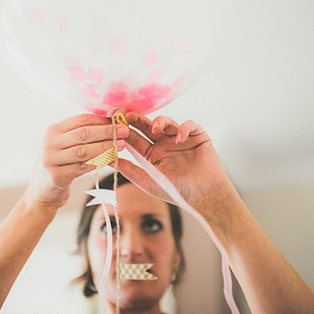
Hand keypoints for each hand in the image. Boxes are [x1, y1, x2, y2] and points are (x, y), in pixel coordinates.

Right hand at [26, 114, 128, 209]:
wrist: (42, 192)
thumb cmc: (59, 165)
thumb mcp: (64, 145)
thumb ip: (82, 133)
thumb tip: (110, 119)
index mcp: (52, 130)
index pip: (81, 120)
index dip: (102, 120)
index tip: (119, 121)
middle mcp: (49, 143)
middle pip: (83, 133)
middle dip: (107, 131)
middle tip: (125, 131)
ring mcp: (51, 160)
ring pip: (84, 150)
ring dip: (105, 147)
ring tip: (121, 145)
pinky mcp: (56, 176)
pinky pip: (81, 168)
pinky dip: (97, 163)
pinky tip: (110, 160)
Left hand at [117, 112, 233, 213]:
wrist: (205, 197)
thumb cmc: (178, 193)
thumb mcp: (149, 182)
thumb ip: (130, 171)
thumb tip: (109, 161)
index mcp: (151, 154)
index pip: (135, 138)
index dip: (125, 130)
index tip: (114, 124)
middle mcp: (164, 144)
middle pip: (148, 126)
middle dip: (138, 119)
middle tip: (129, 115)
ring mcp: (180, 139)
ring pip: (167, 122)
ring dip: (160, 121)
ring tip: (155, 128)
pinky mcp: (197, 136)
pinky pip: (189, 126)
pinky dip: (184, 129)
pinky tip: (179, 139)